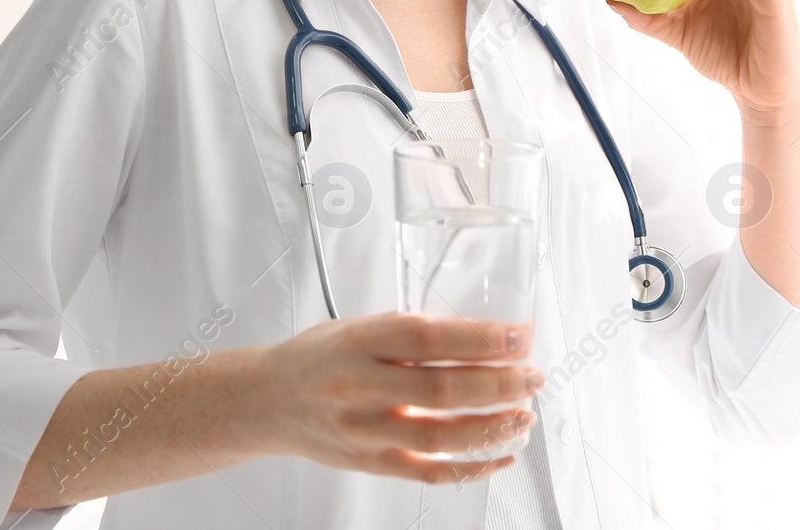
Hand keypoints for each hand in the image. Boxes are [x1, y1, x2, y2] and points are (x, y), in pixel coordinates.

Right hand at [250, 313, 544, 483]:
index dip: (481, 339)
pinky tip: (500, 454)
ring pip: (440, 436)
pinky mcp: (370, 463)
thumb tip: (483, 333)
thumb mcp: (359, 326)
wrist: (266, 400)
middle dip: (500, 383)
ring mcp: (365, 430)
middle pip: (442, 389)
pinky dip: (471, 467)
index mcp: (360, 342)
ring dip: (492, 426)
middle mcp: (360, 386)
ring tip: (525, 414)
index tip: (520, 335)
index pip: (429, 338)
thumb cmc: (319, 358)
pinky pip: (428, 473)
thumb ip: (412, 331)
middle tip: (533, 376)